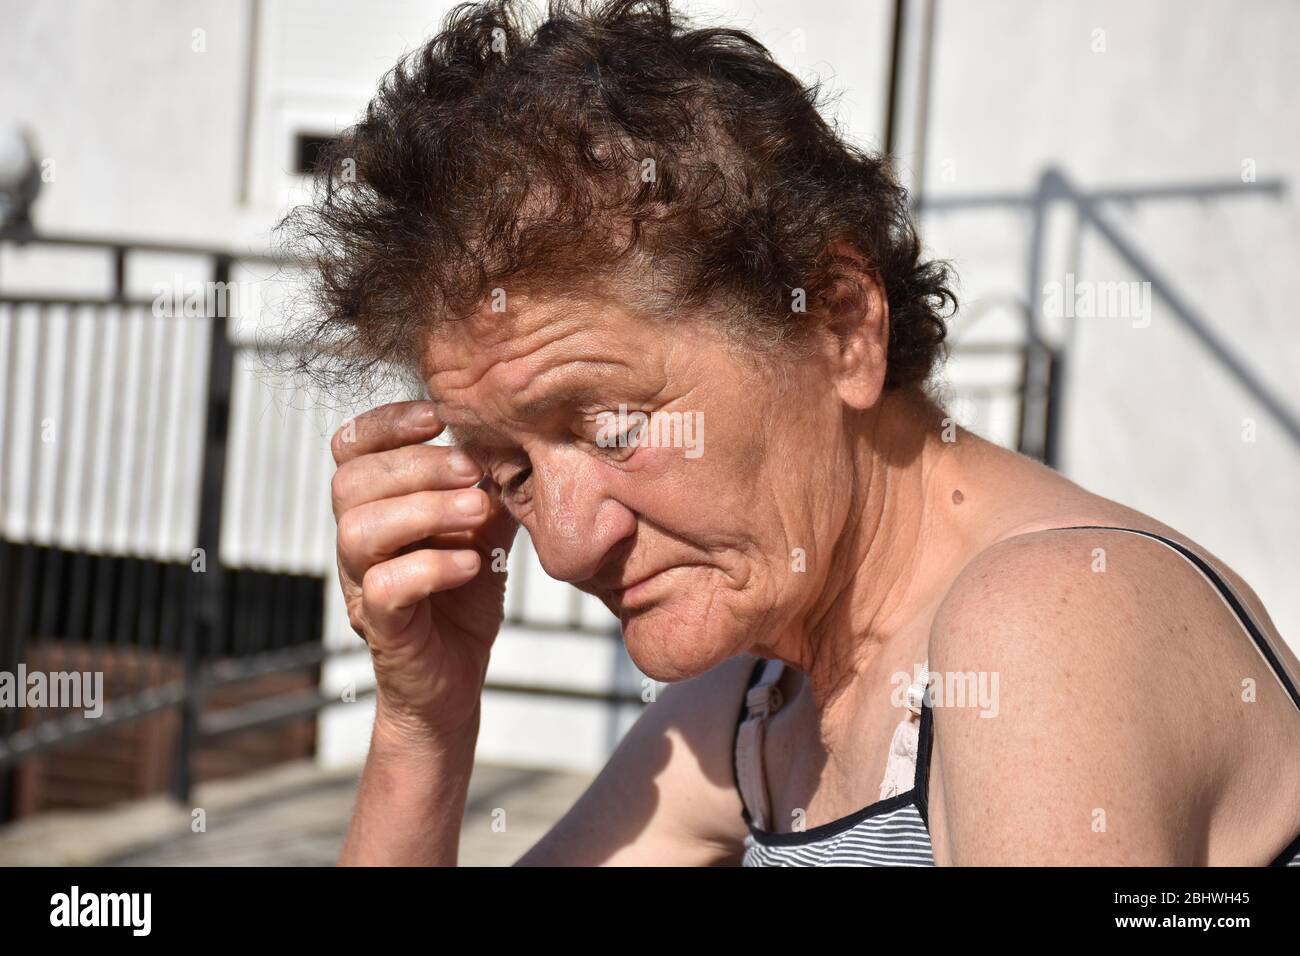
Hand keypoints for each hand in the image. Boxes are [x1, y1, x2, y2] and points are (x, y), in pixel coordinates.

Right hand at [331, 400, 516, 739]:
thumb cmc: (462, 600)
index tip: (436, 417)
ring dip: (424, 510)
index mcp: (374, 508)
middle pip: (350, 482)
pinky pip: (384, 588)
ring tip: (477, 510)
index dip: (384, 423)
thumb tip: (513, 436)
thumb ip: (487, 485)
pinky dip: (430, 567)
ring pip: (358, 531)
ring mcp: (362, 587)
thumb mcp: (483, 530)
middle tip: (472, 471)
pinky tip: (470, 564)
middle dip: (416, 465)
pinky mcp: (382, 629)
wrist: (456, 679)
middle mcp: (356, 544)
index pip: (348, 448)